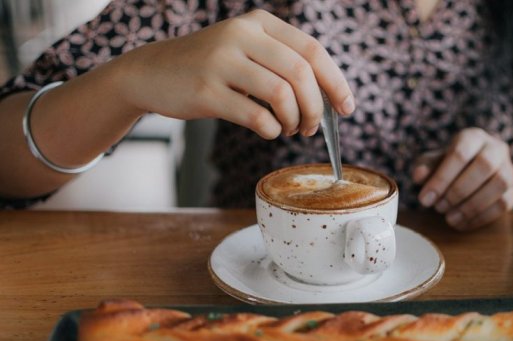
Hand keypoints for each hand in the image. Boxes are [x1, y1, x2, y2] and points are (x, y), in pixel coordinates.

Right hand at [114, 9, 353, 138]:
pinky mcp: (206, 91)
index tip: (346, 108)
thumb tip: (329, 100)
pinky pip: (256, 116)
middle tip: (313, 127)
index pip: (312, 50)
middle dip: (317, 108)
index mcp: (258, 22)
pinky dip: (272, 130)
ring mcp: (222, 61)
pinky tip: (269, 131)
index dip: (336, 82)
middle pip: (301, 73)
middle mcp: (241, 35)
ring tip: (290, 129)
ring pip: (282, 94)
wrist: (152, 72)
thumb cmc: (210, 67)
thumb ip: (283, 63)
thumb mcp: (246, 49)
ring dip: (295, 120)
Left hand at [412, 128, 512, 230]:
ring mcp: (508, 169)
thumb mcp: (431, 163)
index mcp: (473, 137)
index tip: (425, 199)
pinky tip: (461, 223)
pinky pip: (504, 204)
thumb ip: (424, 167)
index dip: (442, 178)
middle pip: (484, 166)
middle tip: (438, 208)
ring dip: (471, 205)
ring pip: (499, 185)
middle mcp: (496, 149)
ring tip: (449, 217)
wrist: (467, 173)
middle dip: (458, 192)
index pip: (460, 153)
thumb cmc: (447, 166)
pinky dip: (480, 217)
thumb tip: (419, 176)